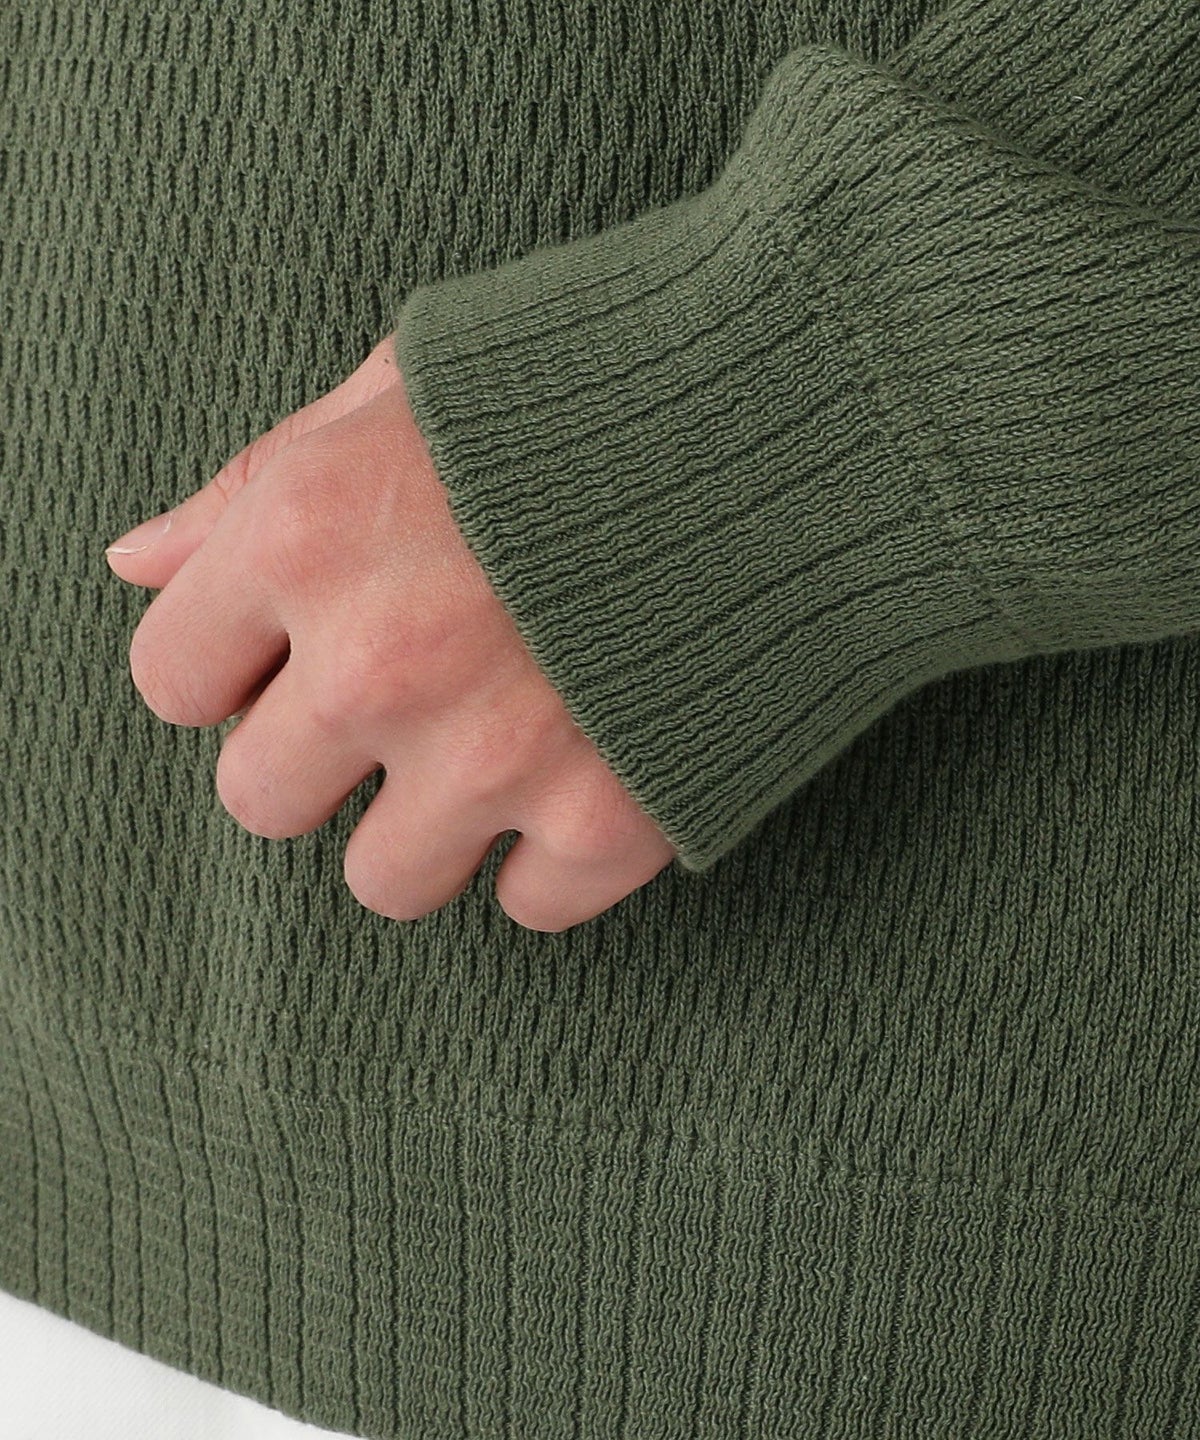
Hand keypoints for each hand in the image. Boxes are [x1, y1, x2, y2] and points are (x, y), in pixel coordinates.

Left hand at [104, 334, 676, 931]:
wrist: (803, 407)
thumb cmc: (590, 379)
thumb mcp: (407, 385)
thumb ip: (262, 478)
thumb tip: (139, 562)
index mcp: (308, 536)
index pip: (174, 679)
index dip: (233, 667)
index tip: (294, 651)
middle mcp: (379, 662)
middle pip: (261, 799)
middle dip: (321, 754)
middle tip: (411, 695)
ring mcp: (496, 755)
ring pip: (384, 880)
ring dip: (430, 826)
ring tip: (504, 740)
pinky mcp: (612, 818)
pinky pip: (531, 907)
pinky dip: (557, 857)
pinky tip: (594, 768)